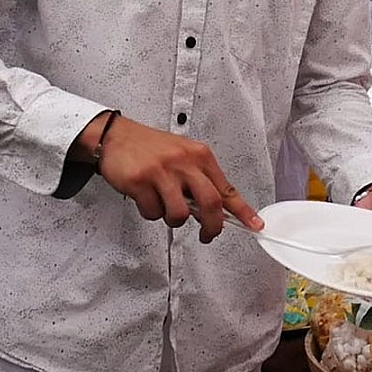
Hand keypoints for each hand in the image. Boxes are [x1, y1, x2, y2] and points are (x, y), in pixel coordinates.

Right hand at [91, 115, 260, 243]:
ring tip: (163, 205)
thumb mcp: (183, 156)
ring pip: (179, 214)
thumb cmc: (151, 149)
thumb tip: (215, 212)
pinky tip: (145, 197)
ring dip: (172, 218)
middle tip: (207, 235)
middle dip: (212, 226)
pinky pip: (153, 212)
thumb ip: (199, 181)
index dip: (243, 210)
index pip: (226, 188)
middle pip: (210, 204)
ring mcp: (162, 171)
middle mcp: (184, 162)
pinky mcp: (140, 181)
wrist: (116, 137)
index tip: (256, 224)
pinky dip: (150, 212)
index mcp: (199, 156)